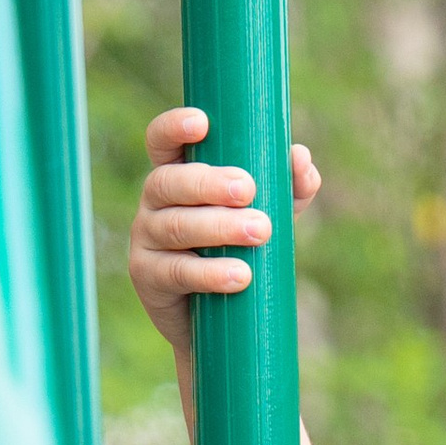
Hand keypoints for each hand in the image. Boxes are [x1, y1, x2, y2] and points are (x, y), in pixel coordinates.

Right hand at [129, 106, 321, 371]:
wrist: (223, 321)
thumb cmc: (244, 250)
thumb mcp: (270, 214)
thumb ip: (289, 186)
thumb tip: (300, 158)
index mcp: (179, 176)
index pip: (162, 142)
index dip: (173, 128)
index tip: (202, 123)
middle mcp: (154, 202)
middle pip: (169, 182)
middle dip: (209, 183)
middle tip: (248, 190)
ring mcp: (146, 239)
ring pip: (176, 226)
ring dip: (218, 227)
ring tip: (260, 231)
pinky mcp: (148, 278)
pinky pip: (176, 271)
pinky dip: (210, 272)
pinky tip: (240, 275)